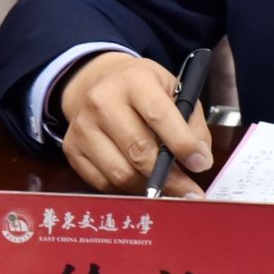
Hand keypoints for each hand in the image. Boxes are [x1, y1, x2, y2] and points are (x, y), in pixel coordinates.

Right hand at [58, 52, 212, 196]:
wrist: (97, 82)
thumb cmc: (144, 89)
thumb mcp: (173, 90)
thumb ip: (191, 122)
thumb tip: (199, 159)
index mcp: (134, 80)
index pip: (158, 115)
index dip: (182, 143)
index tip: (201, 165)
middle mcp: (102, 101)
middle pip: (138, 150)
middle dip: (170, 177)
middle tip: (190, 193)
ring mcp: (82, 127)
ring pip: (120, 173)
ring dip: (149, 189)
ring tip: (170, 193)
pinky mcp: (71, 149)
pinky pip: (103, 183)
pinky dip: (127, 190)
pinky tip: (143, 187)